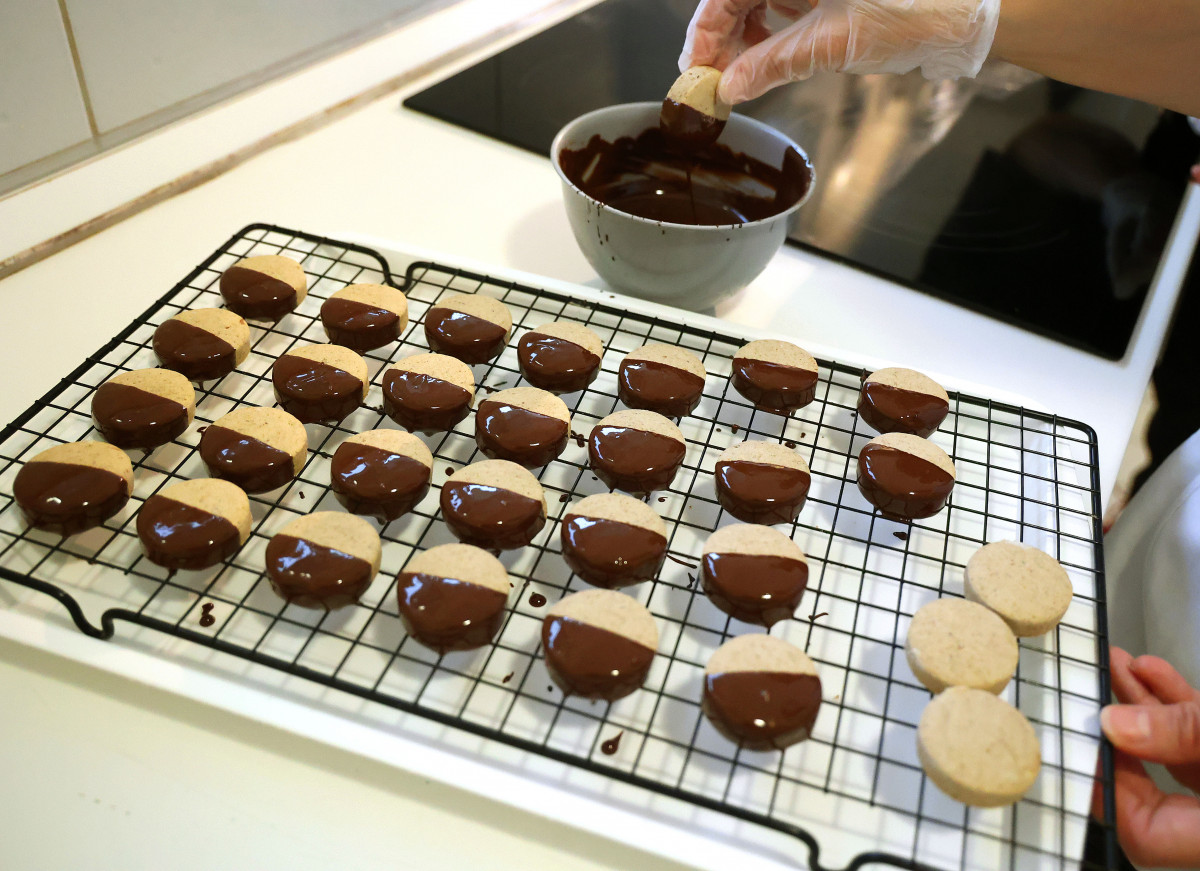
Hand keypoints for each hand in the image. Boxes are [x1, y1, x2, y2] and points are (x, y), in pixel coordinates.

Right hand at [679, 0, 1001, 104]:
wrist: (973, 10)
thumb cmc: (914, 9)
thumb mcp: (831, 42)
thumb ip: (772, 63)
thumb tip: (730, 86)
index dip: (705, 30)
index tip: (695, 69)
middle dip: (723, 33)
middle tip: (714, 79)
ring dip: (746, 29)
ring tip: (743, 70)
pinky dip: (774, 20)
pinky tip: (772, 49)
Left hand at [1096, 647, 1199, 867]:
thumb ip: (1183, 733)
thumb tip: (1116, 725)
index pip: (1143, 836)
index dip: (1103, 788)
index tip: (1078, 740)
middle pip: (1154, 793)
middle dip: (1119, 733)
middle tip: (1091, 694)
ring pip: (1178, 758)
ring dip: (1147, 709)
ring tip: (1118, 666)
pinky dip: (1180, 708)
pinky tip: (1154, 672)